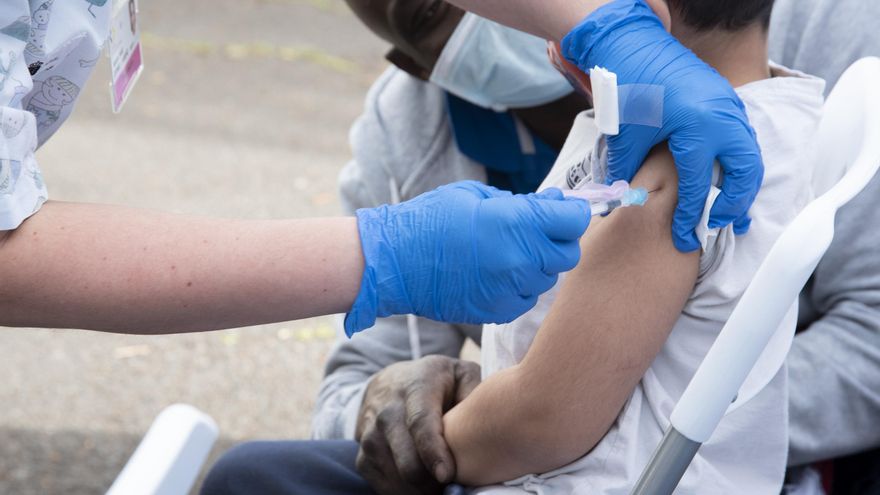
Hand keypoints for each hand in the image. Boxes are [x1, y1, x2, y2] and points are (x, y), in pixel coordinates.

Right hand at [345, 181, 589, 335]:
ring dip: (538, 265)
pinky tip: (496, 274)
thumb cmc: (431, 219)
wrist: (395, 262)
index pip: (574, 220)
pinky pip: (526, 298)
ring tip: (508, 252)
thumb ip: (520, 203)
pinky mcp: (499, 310)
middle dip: (558, 240)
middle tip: (537, 231)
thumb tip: (551, 204)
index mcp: (517, 223)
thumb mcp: (476, 196)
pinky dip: (519, 287)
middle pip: (569, 254)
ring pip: (548, 278)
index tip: (563, 210)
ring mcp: (511, 289)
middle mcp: (521, 259)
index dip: (571, 212)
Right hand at [355, 356, 480, 494]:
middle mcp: (387, 411)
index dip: (433, 452)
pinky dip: (402, 492)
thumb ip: (475, 390)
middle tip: (453, 486)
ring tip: (439, 487)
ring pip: (393, 476)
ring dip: (418, 490)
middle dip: (430, 483)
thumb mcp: (460, 373)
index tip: (446, 475)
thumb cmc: (436, 383)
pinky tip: (421, 487)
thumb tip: (481, 421)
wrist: (391, 383)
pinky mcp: (362, 455)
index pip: (420, 423)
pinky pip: (380, 485)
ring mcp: (370, 434)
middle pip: (406, 460)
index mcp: (416, 388)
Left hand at [561, 0, 763, 251]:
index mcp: (698, 128)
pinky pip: (744, 140)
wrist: (637, 45)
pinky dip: (739, 164)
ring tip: (730, 213)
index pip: (700, 185)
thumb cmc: (631, 86)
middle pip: (745, 173)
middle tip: (719, 226)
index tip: (684, 239)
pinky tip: (726, 180)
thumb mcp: (626, 133)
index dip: (691, 216)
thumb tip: (618, 203)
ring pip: (751, 156)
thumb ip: (626, 171)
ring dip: (742, 186)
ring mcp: (730, 109)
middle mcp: (723, 119)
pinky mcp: (729, 103)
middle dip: (735, 204)